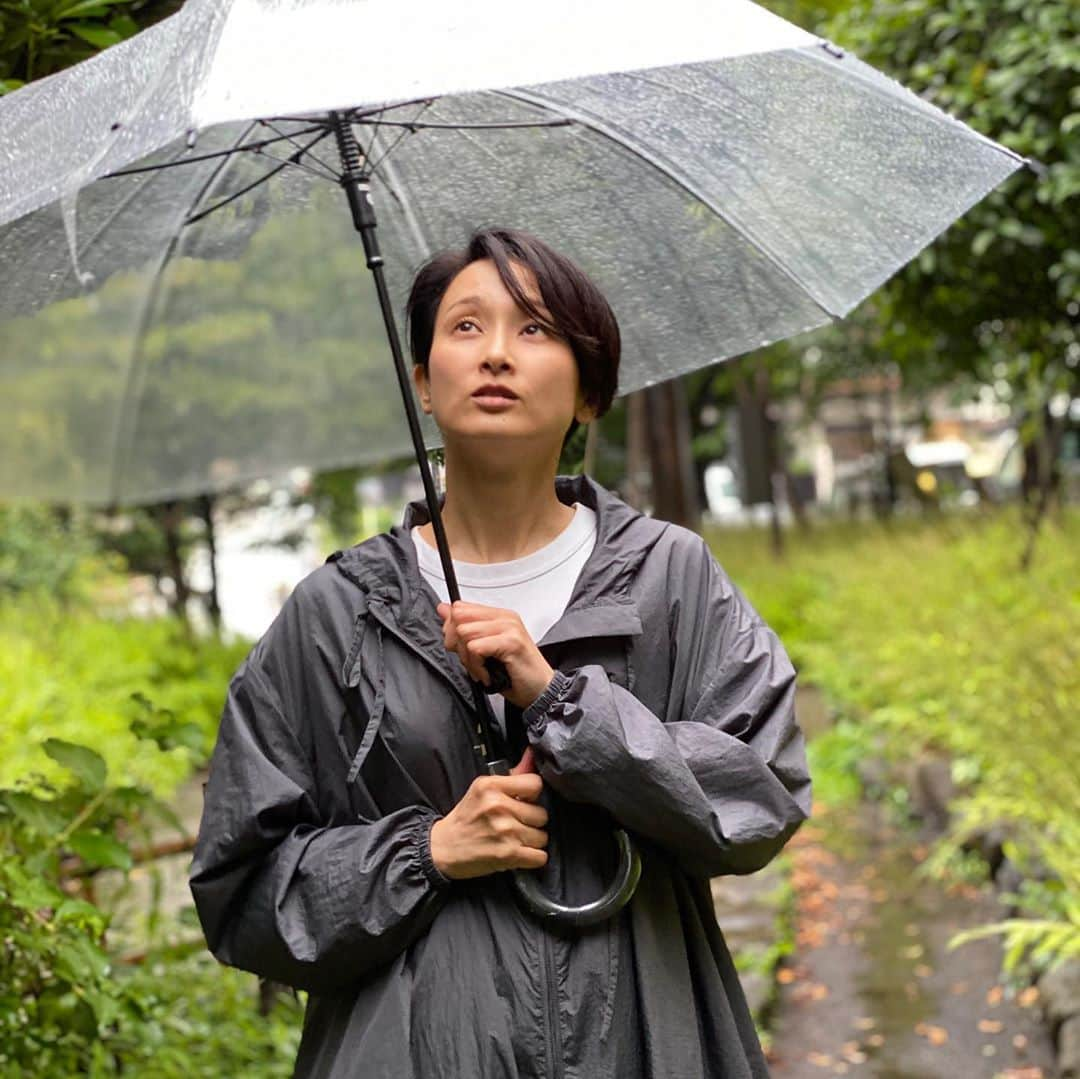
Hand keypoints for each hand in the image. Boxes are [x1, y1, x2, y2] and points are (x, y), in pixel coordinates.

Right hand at [429, 752, 546, 879]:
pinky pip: (540, 857)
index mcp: (491, 786)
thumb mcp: (482, 790)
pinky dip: (532, 858)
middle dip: (532, 821)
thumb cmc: (465, 818)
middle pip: (542, 814)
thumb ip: (512, 775)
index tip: (524, 801)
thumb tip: (532, 754)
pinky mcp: (507, 854)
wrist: (442, 849)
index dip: (533, 795)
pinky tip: (519, 854)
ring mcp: (505, 831)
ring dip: (531, 841)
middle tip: (515, 824)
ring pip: (542, 836)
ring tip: (514, 839)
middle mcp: (499, 806)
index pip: (535, 784)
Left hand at [436, 601, 555, 710]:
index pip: (460, 608)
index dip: (452, 631)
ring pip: (465, 634)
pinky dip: (477, 667)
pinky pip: (475, 648)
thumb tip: (443, 608)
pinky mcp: (511, 642)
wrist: (540, 691)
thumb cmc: (515, 673)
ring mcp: (509, 628)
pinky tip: (488, 674)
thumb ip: (464, 628)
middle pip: (458, 620)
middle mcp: (505, 617)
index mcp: (498, 615)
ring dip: (468, 659)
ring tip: (483, 670)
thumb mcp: (484, 649)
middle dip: (458, 646)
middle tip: (474, 663)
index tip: (462, 649)